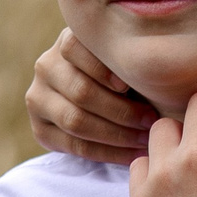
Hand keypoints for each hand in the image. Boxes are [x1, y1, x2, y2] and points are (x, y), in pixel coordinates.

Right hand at [27, 28, 157, 164]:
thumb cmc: (128, 75)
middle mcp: (46, 66)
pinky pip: (74, 145)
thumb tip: (158, 64)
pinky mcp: (40, 128)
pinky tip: (131, 155)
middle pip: (80, 91)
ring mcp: (38, 98)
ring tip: (145, 140)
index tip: (128, 84)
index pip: (73, 48)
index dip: (101, 68)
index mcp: (67, 42)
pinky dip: (107, 153)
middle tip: (151, 120)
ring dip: (116, 134)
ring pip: (75, 120)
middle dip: (121, 110)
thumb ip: (133, 58)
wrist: (102, 101)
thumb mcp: (127, 60)